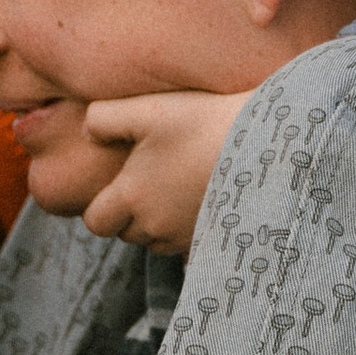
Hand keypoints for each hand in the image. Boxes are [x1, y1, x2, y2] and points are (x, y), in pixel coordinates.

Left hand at [80, 90, 252, 251]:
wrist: (267, 142)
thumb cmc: (203, 122)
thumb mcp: (146, 109)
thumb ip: (103, 119)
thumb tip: (88, 134)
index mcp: (132, 198)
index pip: (96, 222)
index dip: (100, 207)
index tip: (117, 186)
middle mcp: (156, 226)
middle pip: (128, 234)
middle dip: (131, 214)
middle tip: (151, 179)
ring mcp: (186, 237)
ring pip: (158, 242)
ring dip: (160, 222)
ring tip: (179, 185)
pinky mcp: (214, 240)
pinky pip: (188, 244)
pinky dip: (188, 228)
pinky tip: (202, 198)